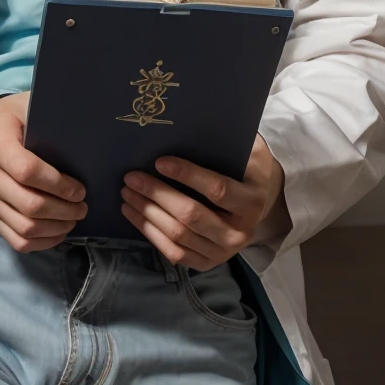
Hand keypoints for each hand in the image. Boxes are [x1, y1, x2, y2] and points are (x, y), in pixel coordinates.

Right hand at [0, 92, 87, 252]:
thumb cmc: (14, 119)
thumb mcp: (29, 106)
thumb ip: (53, 114)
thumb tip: (93, 123)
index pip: (27, 171)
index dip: (58, 184)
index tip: (80, 188)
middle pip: (29, 205)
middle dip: (64, 211)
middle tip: (83, 206)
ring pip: (24, 228)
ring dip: (56, 228)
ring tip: (74, 219)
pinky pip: (16, 240)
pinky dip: (42, 242)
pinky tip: (59, 232)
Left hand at [120, 135, 289, 269]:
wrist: (258, 203)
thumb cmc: (246, 169)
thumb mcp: (249, 151)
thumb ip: (228, 141)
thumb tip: (192, 122)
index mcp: (252, 201)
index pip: (217, 190)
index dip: (186, 175)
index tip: (159, 161)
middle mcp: (240, 232)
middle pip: (191, 216)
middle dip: (156, 195)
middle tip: (131, 177)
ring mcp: (223, 252)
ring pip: (178, 235)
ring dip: (147, 213)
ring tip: (126, 193)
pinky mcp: (207, 262)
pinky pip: (173, 252)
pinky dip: (149, 232)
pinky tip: (133, 214)